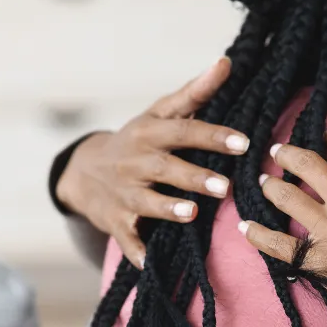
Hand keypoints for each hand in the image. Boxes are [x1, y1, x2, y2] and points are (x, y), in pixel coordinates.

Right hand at [55, 57, 250, 267]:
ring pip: (145, 202)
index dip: (212, 136)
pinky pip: (126, 238)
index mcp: (149, 133)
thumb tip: (226, 62)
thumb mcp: (159, 113)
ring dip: (167, 209)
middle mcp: (134, 162)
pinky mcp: (115, 221)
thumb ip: (195, 92)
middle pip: (165, 168)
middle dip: (194, 177)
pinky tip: (149, 264)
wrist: (83, 170)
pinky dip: (135, 252)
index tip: (243, 142)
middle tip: (225, 186)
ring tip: (192, 214)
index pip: (183, 132)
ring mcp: (123, 193)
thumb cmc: (137, 139)